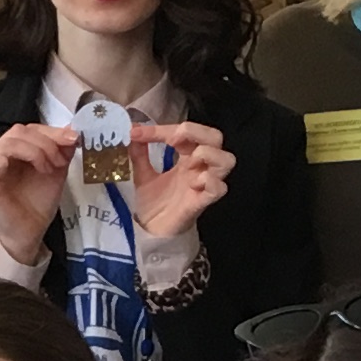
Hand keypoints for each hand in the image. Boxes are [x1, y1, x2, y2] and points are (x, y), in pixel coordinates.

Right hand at [0, 122, 77, 260]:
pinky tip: (11, 166)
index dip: (52, 131)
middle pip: (18, 131)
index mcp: (21, 148)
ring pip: (5, 143)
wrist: (32, 230)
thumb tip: (73, 133)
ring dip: (31, 151)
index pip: (31, 129)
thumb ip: (63, 152)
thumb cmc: (40, 201)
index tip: (73, 139)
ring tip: (46, 169)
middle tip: (59, 161)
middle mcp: (4, 152)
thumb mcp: (58, 172)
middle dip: (45, 143)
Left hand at [125, 121, 231, 240]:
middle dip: (196, 132)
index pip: (186, 133)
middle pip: (216, 138)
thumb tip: (133, 130)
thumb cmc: (154, 203)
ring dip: (207, 154)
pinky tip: (193, 183)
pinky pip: (219, 188)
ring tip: (188, 162)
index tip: (137, 133)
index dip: (162, 129)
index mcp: (186, 158)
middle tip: (173, 140)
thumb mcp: (142, 174)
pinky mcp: (202, 202)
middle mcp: (199, 167)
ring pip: (226, 160)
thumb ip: (139, 154)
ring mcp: (204, 185)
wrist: (152, 232)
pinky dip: (209, 180)